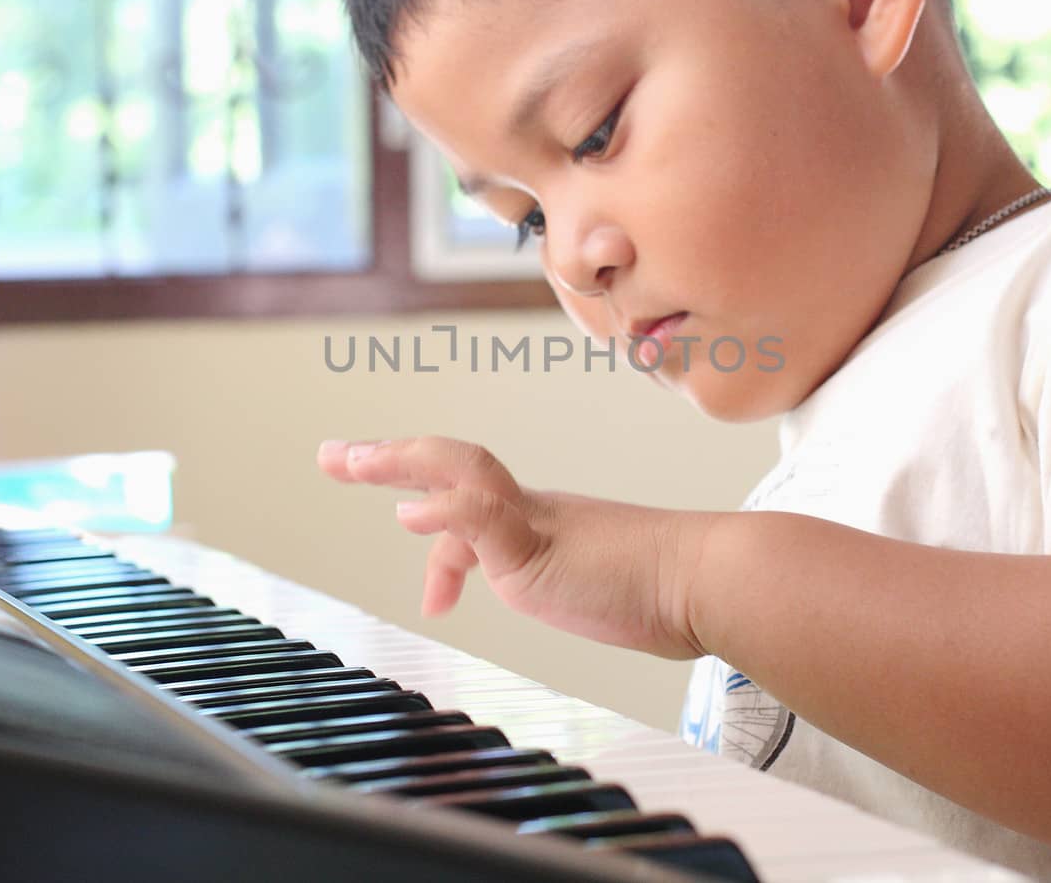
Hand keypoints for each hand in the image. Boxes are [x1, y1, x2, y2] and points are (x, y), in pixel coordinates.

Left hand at [317, 436, 709, 658]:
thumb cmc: (673, 591)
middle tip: (336, 455)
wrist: (714, 579)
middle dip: (387, 457)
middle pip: (451, 465)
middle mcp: (531, 514)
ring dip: (396, 462)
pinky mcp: (544, 549)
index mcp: (540, 523)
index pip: (470, 500)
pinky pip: (485, 521)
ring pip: (458, 473)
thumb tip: (598, 596)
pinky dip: (445, 514)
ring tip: (348, 461)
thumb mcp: (604, 590)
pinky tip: (412, 514)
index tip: (394, 496)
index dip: (427, 498)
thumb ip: (581, 585)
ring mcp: (536, 527)